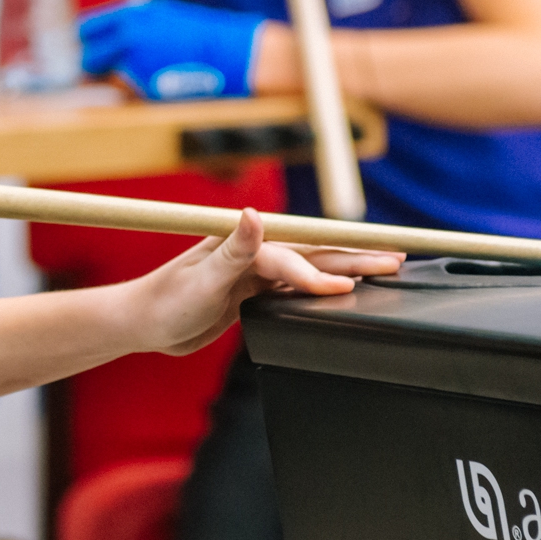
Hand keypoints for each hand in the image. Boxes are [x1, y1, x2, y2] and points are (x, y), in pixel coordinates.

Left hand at [80, 0, 267, 100]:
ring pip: (107, 79)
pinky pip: (128, 94)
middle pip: (87, 58)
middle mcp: (127, 36)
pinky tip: (160, 88)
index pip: (87, 29)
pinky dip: (137, 94)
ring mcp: (135, 62)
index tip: (87, 53)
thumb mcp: (166, 19)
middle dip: (91, 68)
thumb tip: (106, 46)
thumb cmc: (204, 38)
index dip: (86, 43)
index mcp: (132, 15)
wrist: (236, 55)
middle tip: (100, 75)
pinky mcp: (146, 87)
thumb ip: (135, 28)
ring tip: (146, 79)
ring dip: (117, 83)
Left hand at [132, 210, 402, 355]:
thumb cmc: (165, 301)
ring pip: (310, 269)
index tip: (358, 278)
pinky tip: (344, 291)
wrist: (143, 324)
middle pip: (314, 252)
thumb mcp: (200, 278)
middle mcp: (253, 252)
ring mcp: (254, 272)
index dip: (330, 264)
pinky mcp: (252, 293)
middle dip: (356, 256)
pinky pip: (296, 288)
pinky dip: (323, 289)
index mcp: (243, 243)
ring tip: (384, 271)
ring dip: (346, 269)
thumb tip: (255, 215)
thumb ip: (233, 250)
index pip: (297, 254)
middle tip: (398, 260)